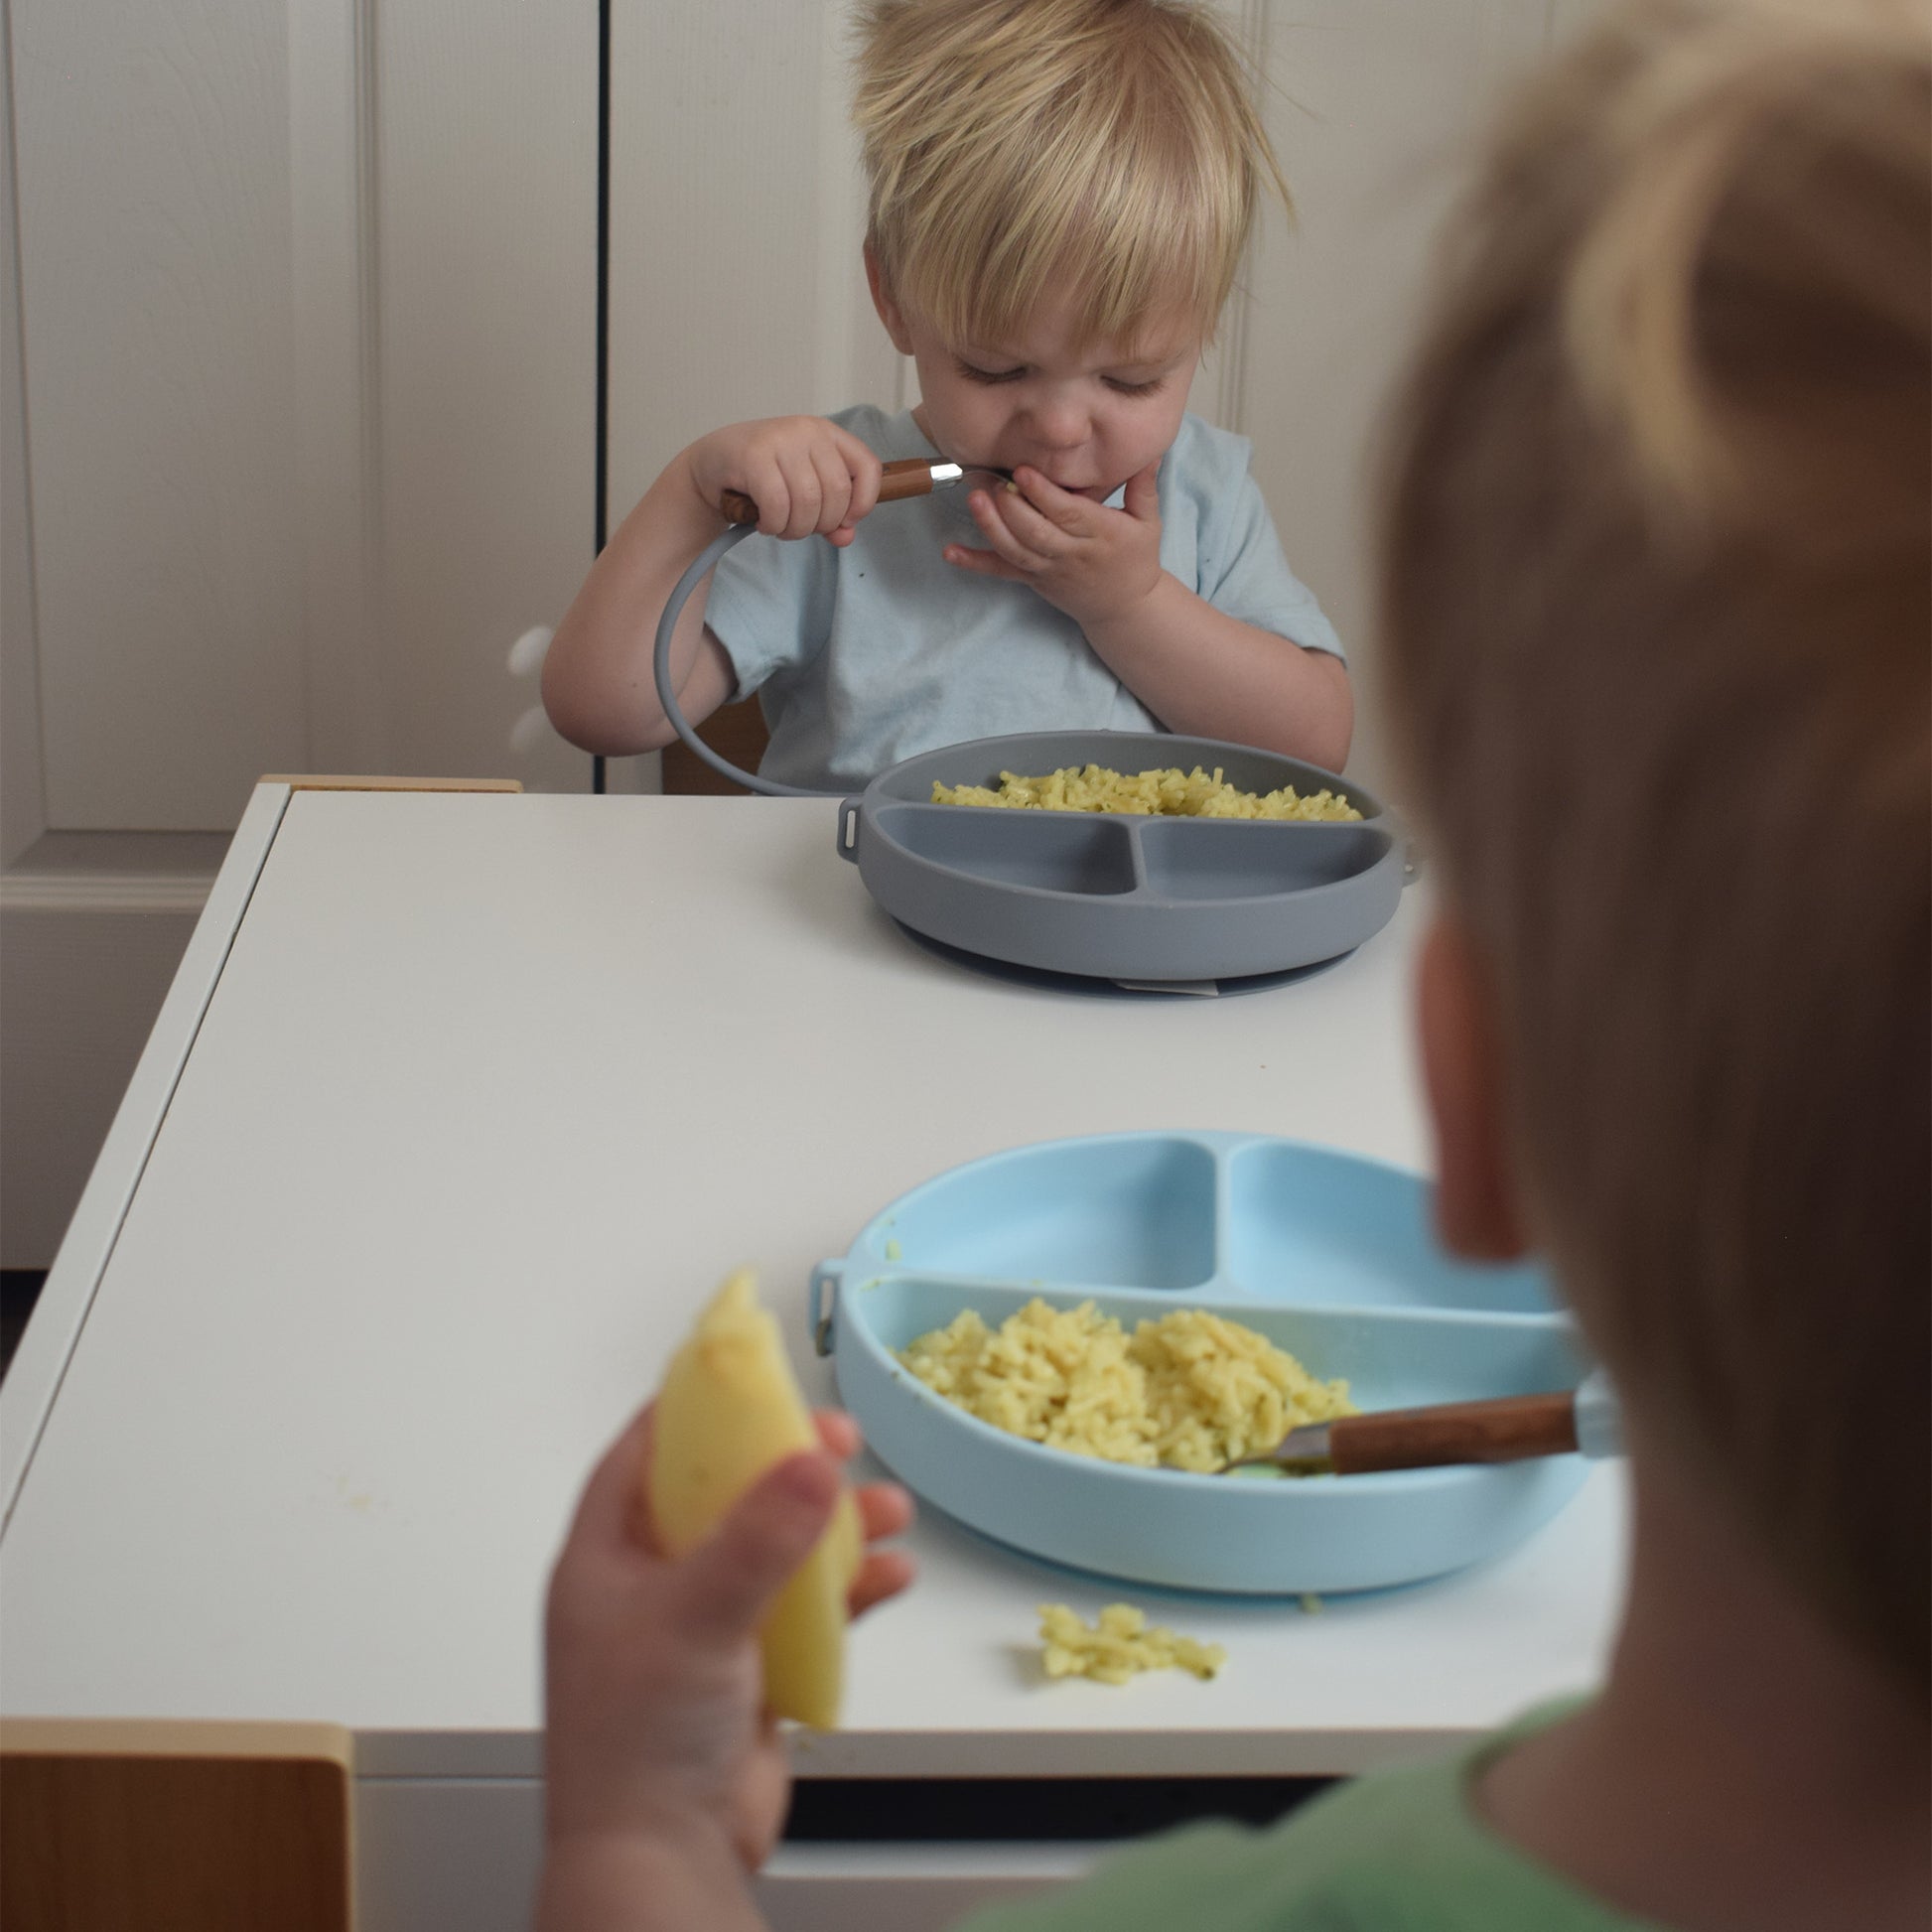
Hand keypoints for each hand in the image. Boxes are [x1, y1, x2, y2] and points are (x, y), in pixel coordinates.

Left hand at [543, 1403, 915, 1872]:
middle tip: (838, 1436)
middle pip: (722, 1493)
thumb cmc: (638, 1740)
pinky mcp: (748, 1669)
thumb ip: (759, 1537)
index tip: (749, 1369)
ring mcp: (701, 1627)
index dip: (695, 1407)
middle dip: (785, 1463)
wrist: (661, 1858)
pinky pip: (805, 1607)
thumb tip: (815, 1461)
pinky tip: (893, 1575)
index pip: (645, 1453)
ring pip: (774, 1548)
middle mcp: (651, 1583)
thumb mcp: (694, 1617)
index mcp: (606, 1557)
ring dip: (832, 1525)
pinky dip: (850, 1588)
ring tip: (890, 1505)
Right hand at [686, 417, 882, 546]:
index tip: (845, 522)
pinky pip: (778, 505)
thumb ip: (831, 515)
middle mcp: (807, 430)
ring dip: (795, 529)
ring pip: (808, 502)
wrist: (711, 463)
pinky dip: (774, 524)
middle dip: (821, 524)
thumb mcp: (803, 491)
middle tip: (799, 528)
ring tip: (781, 528)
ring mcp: (781, 439)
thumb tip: (846, 537)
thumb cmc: (762, 476)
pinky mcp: (754, 456)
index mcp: (827, 433)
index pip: (868, 467)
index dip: (863, 503)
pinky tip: (765, 523)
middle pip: (837, 493)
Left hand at [943, 461, 1163, 627]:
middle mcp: (1072, 554)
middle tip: (991, 482)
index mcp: (1101, 534)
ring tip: (974, 499)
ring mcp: (1048, 569)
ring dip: (991, 526)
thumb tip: (1150, 450)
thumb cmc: (1135, 559)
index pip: (1068, 513)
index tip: (1022, 472)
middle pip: (1036, 532)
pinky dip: (975, 563)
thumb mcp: (1148, 522)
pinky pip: (1001, 572)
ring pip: (1016, 550)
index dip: (1043, 494)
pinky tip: (950, 551)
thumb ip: (1143, 486)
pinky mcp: (1033, 580)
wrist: (1124, 608)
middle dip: (1011, 508)